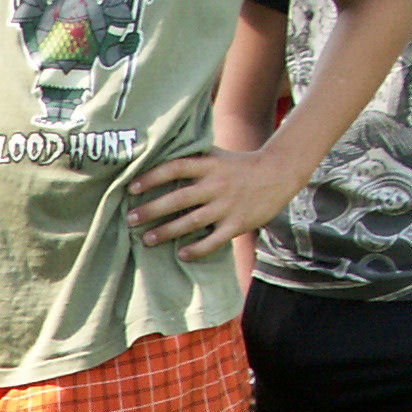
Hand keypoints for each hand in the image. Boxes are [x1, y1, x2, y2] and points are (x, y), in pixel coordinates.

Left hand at [126, 145, 294, 256]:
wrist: (280, 173)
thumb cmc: (239, 166)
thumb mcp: (217, 156)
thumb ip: (192, 159)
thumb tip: (157, 156)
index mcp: (210, 165)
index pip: (177, 167)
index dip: (153, 176)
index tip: (131, 188)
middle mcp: (217, 184)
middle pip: (179, 198)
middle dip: (152, 209)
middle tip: (130, 219)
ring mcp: (228, 205)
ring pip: (192, 221)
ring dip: (168, 232)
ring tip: (147, 240)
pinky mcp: (238, 223)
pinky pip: (214, 240)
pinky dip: (198, 249)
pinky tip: (181, 255)